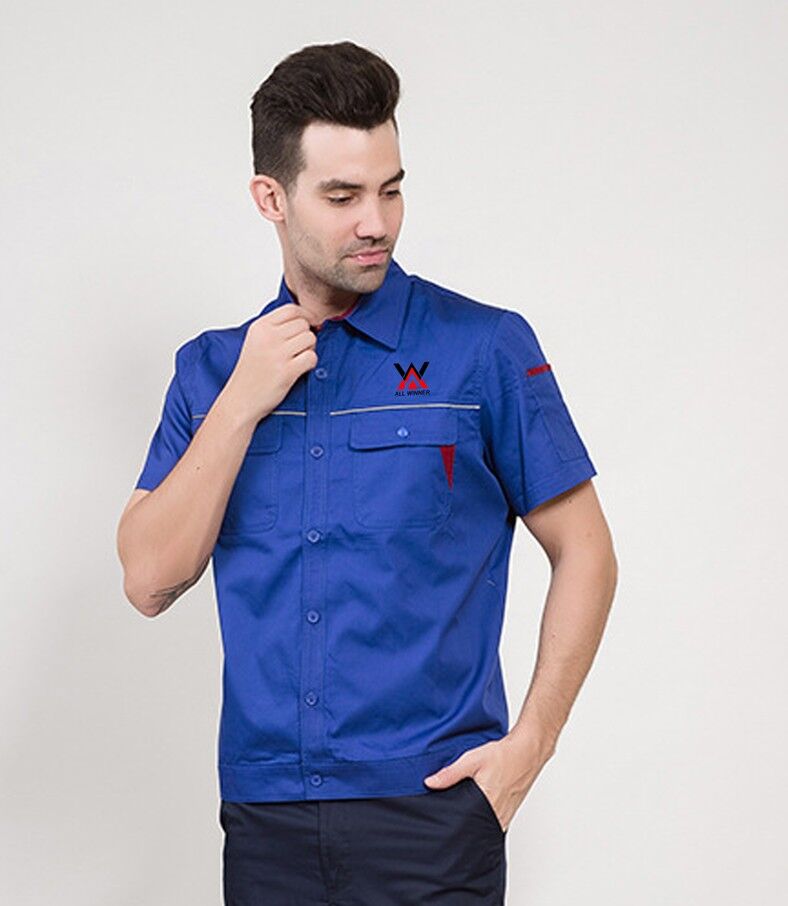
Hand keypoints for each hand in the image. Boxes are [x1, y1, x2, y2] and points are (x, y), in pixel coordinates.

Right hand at [224, 303, 317, 426]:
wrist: (240, 400)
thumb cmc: (250, 374)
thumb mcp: (256, 341)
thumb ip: (276, 329)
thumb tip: (305, 319)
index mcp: (260, 327)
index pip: (291, 309)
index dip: (305, 316)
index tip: (307, 325)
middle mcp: (268, 337)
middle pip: (304, 324)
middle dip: (306, 336)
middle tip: (298, 349)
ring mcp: (278, 353)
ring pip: (310, 338)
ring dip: (309, 349)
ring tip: (297, 359)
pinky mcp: (287, 371)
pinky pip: (312, 357)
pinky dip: (310, 363)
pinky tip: (300, 369)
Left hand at [422, 731, 555, 832]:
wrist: (527, 751)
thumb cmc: (504, 755)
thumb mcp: (472, 760)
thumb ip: (450, 774)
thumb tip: (430, 783)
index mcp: (488, 805)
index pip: (466, 826)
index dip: (454, 825)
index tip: (443, 822)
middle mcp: (499, 815)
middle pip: (474, 828)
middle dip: (462, 823)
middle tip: (451, 815)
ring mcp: (506, 815)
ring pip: (484, 825)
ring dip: (474, 819)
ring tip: (464, 809)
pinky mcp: (510, 811)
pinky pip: (494, 820)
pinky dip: (484, 814)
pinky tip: (479, 804)